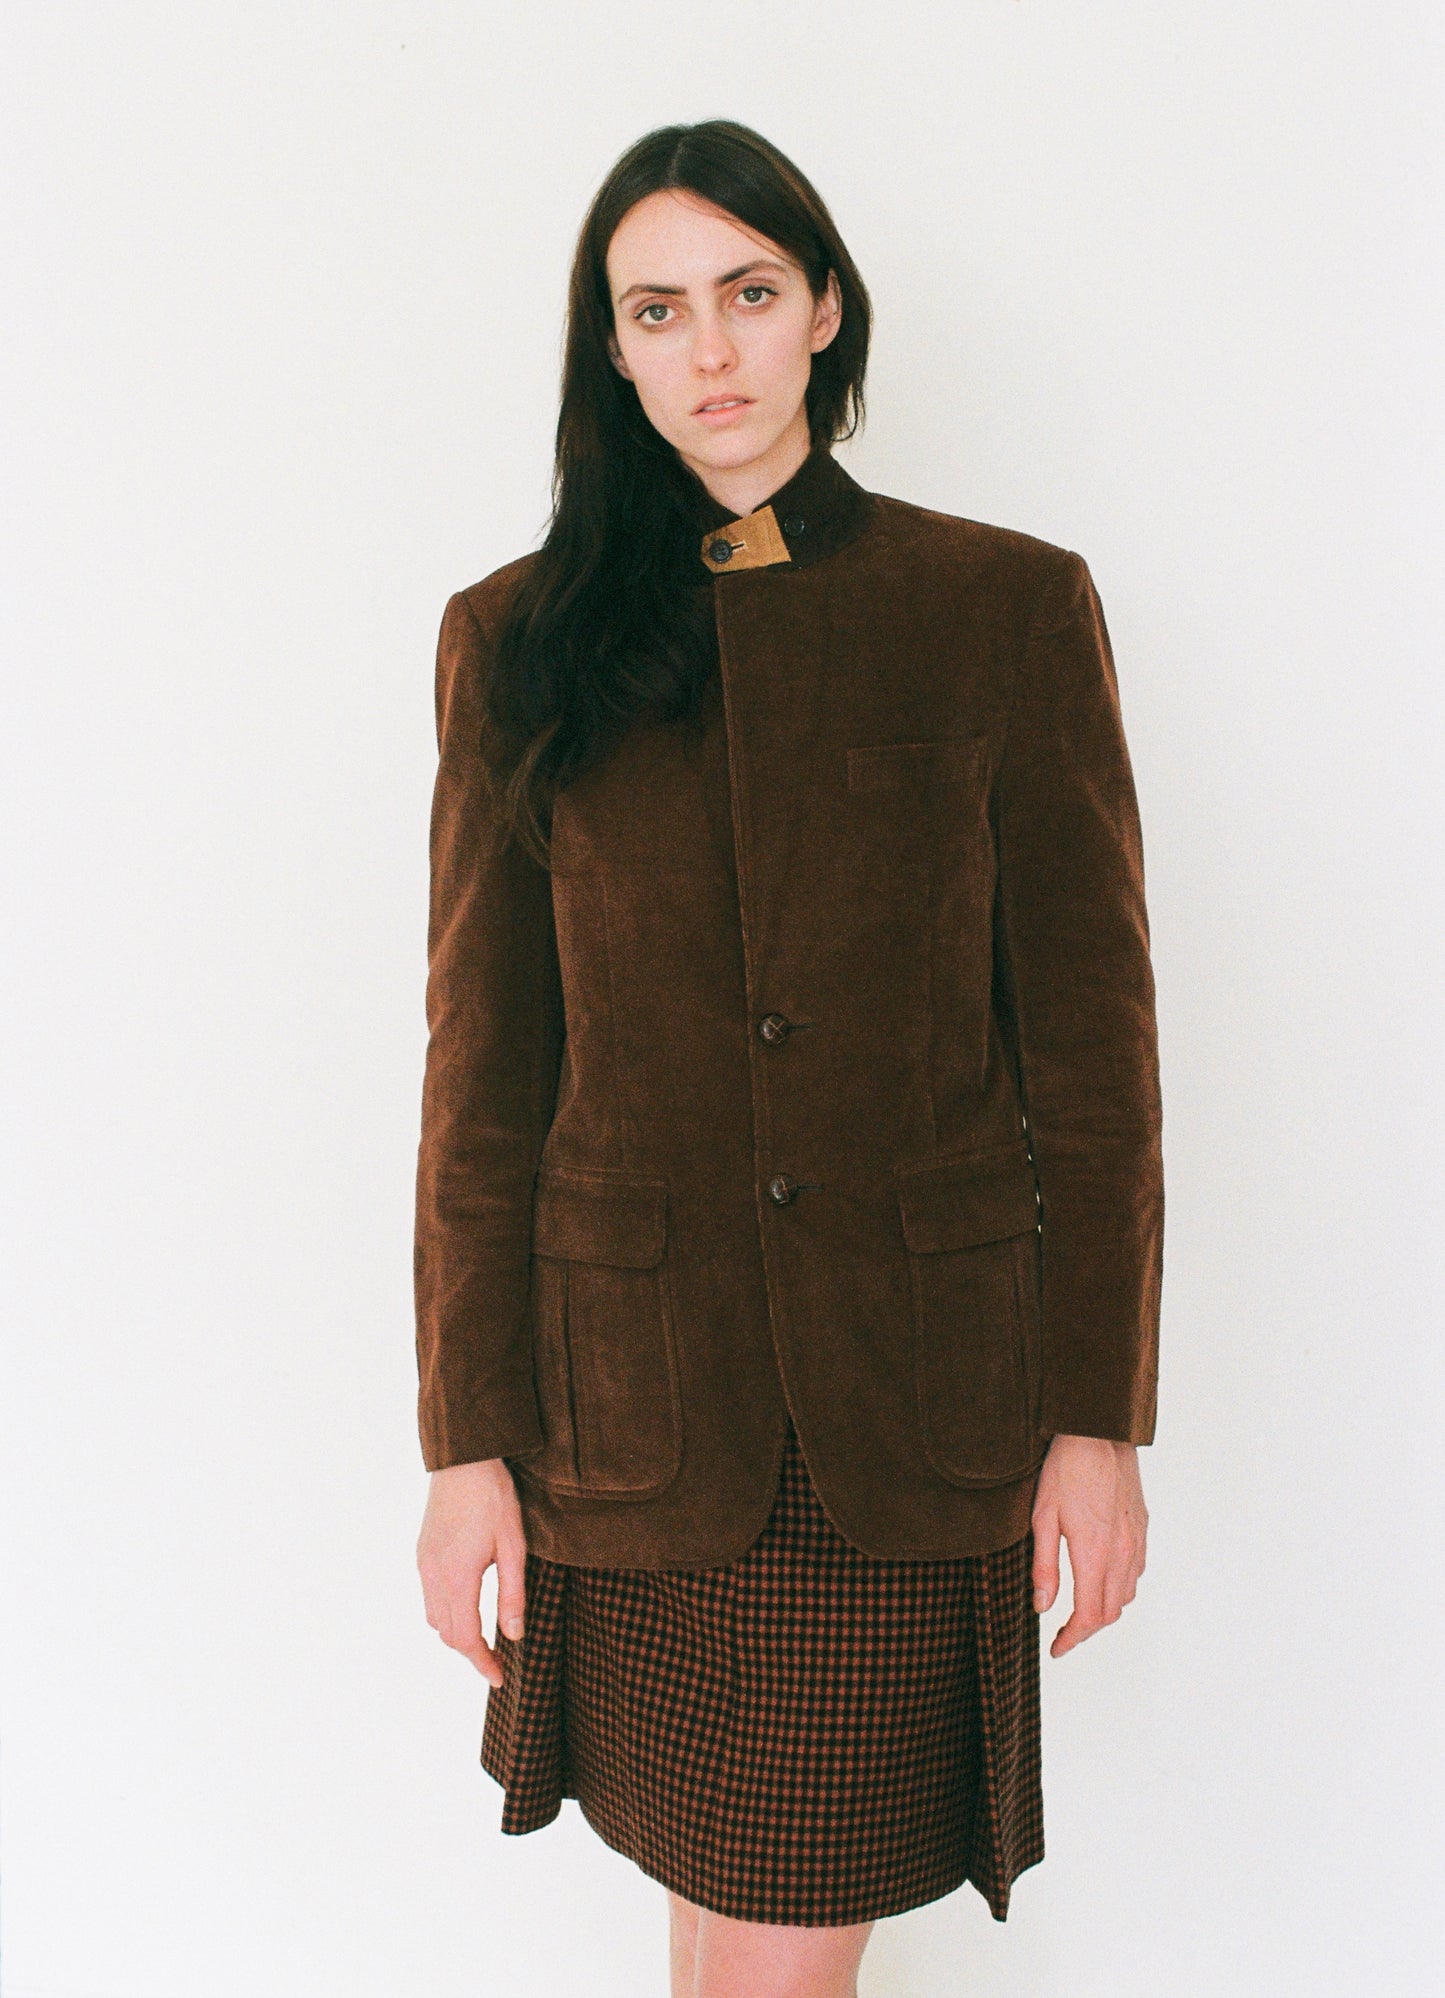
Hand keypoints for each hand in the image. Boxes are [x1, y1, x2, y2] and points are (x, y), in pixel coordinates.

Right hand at [416, 1458, 527, 1686]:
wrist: (464, 1458)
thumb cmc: (493, 1498)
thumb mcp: (514, 1546)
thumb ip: (513, 1594)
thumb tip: (515, 1635)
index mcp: (457, 1577)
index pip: (465, 1638)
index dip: (482, 1663)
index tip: (499, 1678)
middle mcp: (433, 1575)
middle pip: (446, 1633)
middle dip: (470, 1652)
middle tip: (497, 1659)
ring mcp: (424, 1563)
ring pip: (433, 1616)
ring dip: (456, 1633)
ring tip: (483, 1636)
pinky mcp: (422, 1552)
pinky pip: (429, 1595)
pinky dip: (446, 1612)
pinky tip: (467, 1604)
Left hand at [1030, 1433, 1147, 1656]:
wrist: (1098, 1433)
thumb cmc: (1065, 1470)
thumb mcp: (1042, 1517)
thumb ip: (1043, 1566)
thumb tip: (1042, 1606)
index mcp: (1094, 1554)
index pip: (1090, 1616)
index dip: (1073, 1639)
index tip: (1057, 1648)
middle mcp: (1121, 1552)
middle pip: (1111, 1612)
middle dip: (1086, 1629)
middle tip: (1063, 1633)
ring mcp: (1136, 1540)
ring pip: (1126, 1594)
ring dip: (1105, 1609)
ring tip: (1079, 1609)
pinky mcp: (1141, 1527)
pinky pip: (1135, 1570)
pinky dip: (1120, 1586)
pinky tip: (1101, 1578)